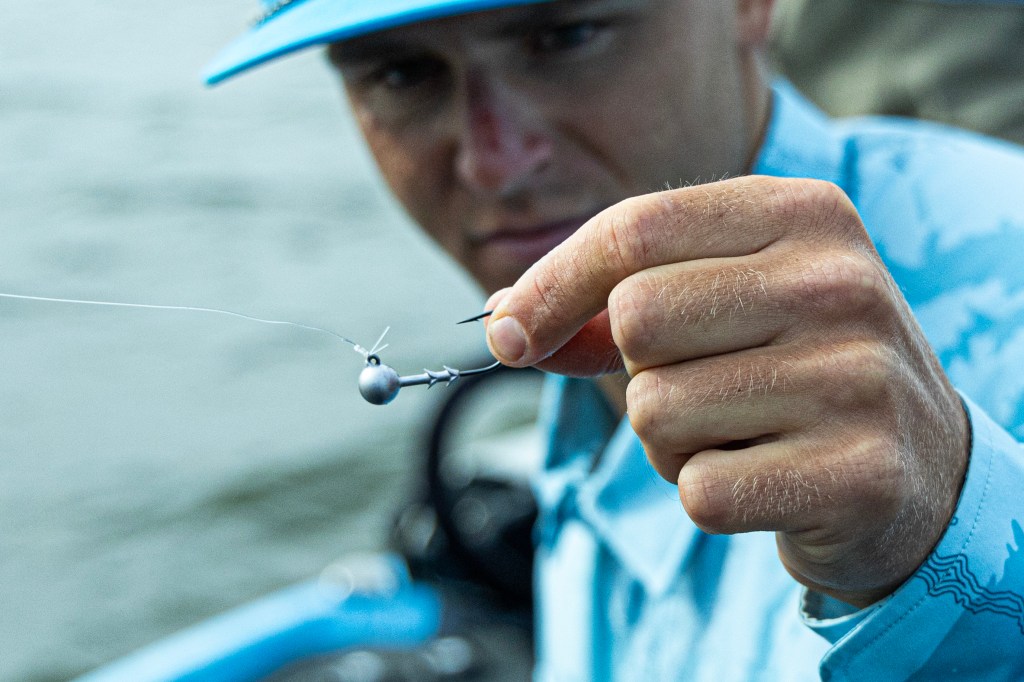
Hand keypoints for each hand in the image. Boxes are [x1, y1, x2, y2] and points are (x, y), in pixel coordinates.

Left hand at [484, 176, 969, 607]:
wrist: (919, 467)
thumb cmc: (794, 369)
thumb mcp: (721, 304)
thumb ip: (611, 304)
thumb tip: (505, 323)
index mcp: (803, 215)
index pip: (635, 228)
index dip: (552, 284)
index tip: (510, 333)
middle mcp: (838, 283)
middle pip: (636, 320)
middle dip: (638, 371)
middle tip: (702, 387)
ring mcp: (856, 377)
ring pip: (658, 412)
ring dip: (671, 441)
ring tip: (743, 434)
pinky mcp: (858, 472)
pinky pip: (698, 491)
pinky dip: (706, 495)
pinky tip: (766, 479)